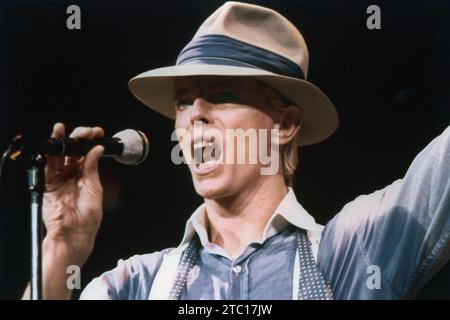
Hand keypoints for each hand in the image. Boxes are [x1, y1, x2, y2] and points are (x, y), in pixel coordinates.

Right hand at [43, 123, 104, 263]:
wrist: (75, 232)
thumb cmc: (88, 216)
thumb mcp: (94, 187)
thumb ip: (92, 167)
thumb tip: (96, 149)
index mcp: (86, 174)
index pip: (87, 152)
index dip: (91, 141)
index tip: (97, 132)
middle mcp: (72, 174)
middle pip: (73, 150)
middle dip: (78, 137)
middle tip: (85, 131)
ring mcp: (60, 177)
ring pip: (58, 154)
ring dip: (61, 140)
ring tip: (62, 129)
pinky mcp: (48, 183)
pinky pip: (47, 165)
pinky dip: (50, 153)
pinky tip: (55, 142)